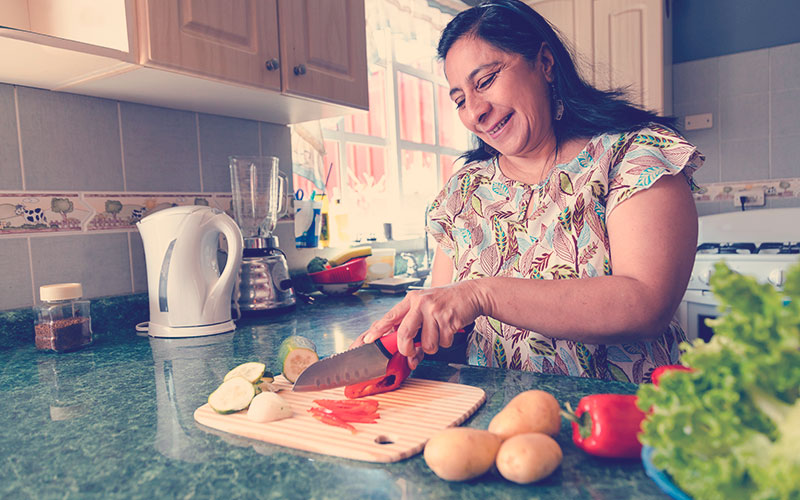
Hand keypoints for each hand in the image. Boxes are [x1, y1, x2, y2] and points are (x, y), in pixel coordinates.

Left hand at [355, 280, 483, 368]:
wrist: (472, 294)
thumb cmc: (446, 303)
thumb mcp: (426, 307)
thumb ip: (413, 326)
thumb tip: (407, 354)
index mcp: (411, 299)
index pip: (389, 316)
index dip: (376, 330)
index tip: (366, 341)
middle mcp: (420, 303)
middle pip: (404, 334)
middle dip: (407, 349)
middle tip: (413, 352)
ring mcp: (434, 311)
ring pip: (426, 344)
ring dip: (433, 345)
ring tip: (439, 332)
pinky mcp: (449, 319)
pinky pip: (443, 342)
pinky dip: (446, 341)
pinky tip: (449, 329)